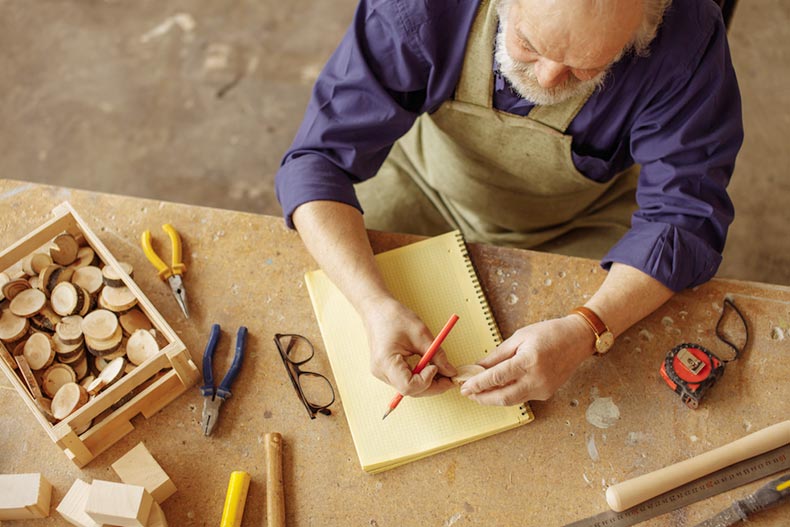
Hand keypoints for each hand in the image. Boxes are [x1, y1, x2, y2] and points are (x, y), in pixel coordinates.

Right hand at [362, 297, 456, 396]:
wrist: (377, 309)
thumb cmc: (395, 317)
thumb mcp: (421, 334)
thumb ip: (436, 355)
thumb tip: (450, 371)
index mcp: (386, 362)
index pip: (408, 386)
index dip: (426, 381)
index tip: (437, 367)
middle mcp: (381, 372)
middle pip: (410, 390)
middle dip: (432, 386)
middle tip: (449, 377)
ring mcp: (382, 373)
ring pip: (408, 388)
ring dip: (427, 383)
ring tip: (440, 370)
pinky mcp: (386, 370)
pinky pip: (405, 380)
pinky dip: (419, 378)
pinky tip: (429, 368)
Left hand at [460, 315, 593, 404]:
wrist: (577, 339)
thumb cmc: (549, 333)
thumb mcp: (519, 337)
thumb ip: (497, 355)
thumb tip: (477, 367)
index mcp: (528, 361)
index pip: (496, 377)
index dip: (478, 384)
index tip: (464, 386)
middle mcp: (537, 379)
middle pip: (503, 397)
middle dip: (482, 397)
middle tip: (467, 393)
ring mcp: (543, 389)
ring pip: (511, 400)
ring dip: (492, 398)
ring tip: (478, 392)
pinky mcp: (546, 393)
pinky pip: (522, 397)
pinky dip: (507, 394)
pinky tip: (497, 388)